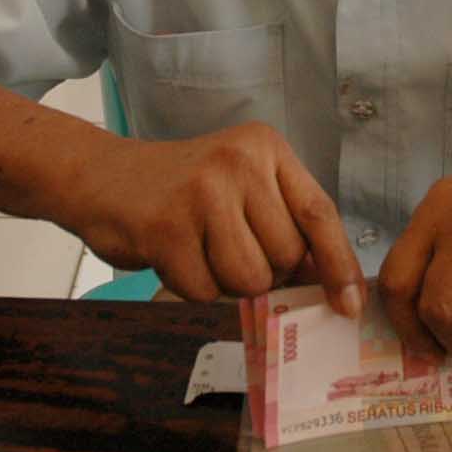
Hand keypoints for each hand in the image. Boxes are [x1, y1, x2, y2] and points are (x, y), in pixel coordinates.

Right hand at [66, 123, 365, 313]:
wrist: (102, 177)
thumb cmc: (183, 190)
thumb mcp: (242, 185)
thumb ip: (284, 221)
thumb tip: (330, 283)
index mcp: (265, 147)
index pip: (319, 211)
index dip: (338, 263)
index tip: (349, 304)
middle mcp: (238, 161)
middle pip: (286, 255)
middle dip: (264, 271)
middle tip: (226, 247)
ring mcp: (201, 192)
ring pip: (250, 279)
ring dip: (226, 282)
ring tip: (199, 250)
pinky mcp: (166, 228)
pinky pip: (204, 291)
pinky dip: (190, 286)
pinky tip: (172, 254)